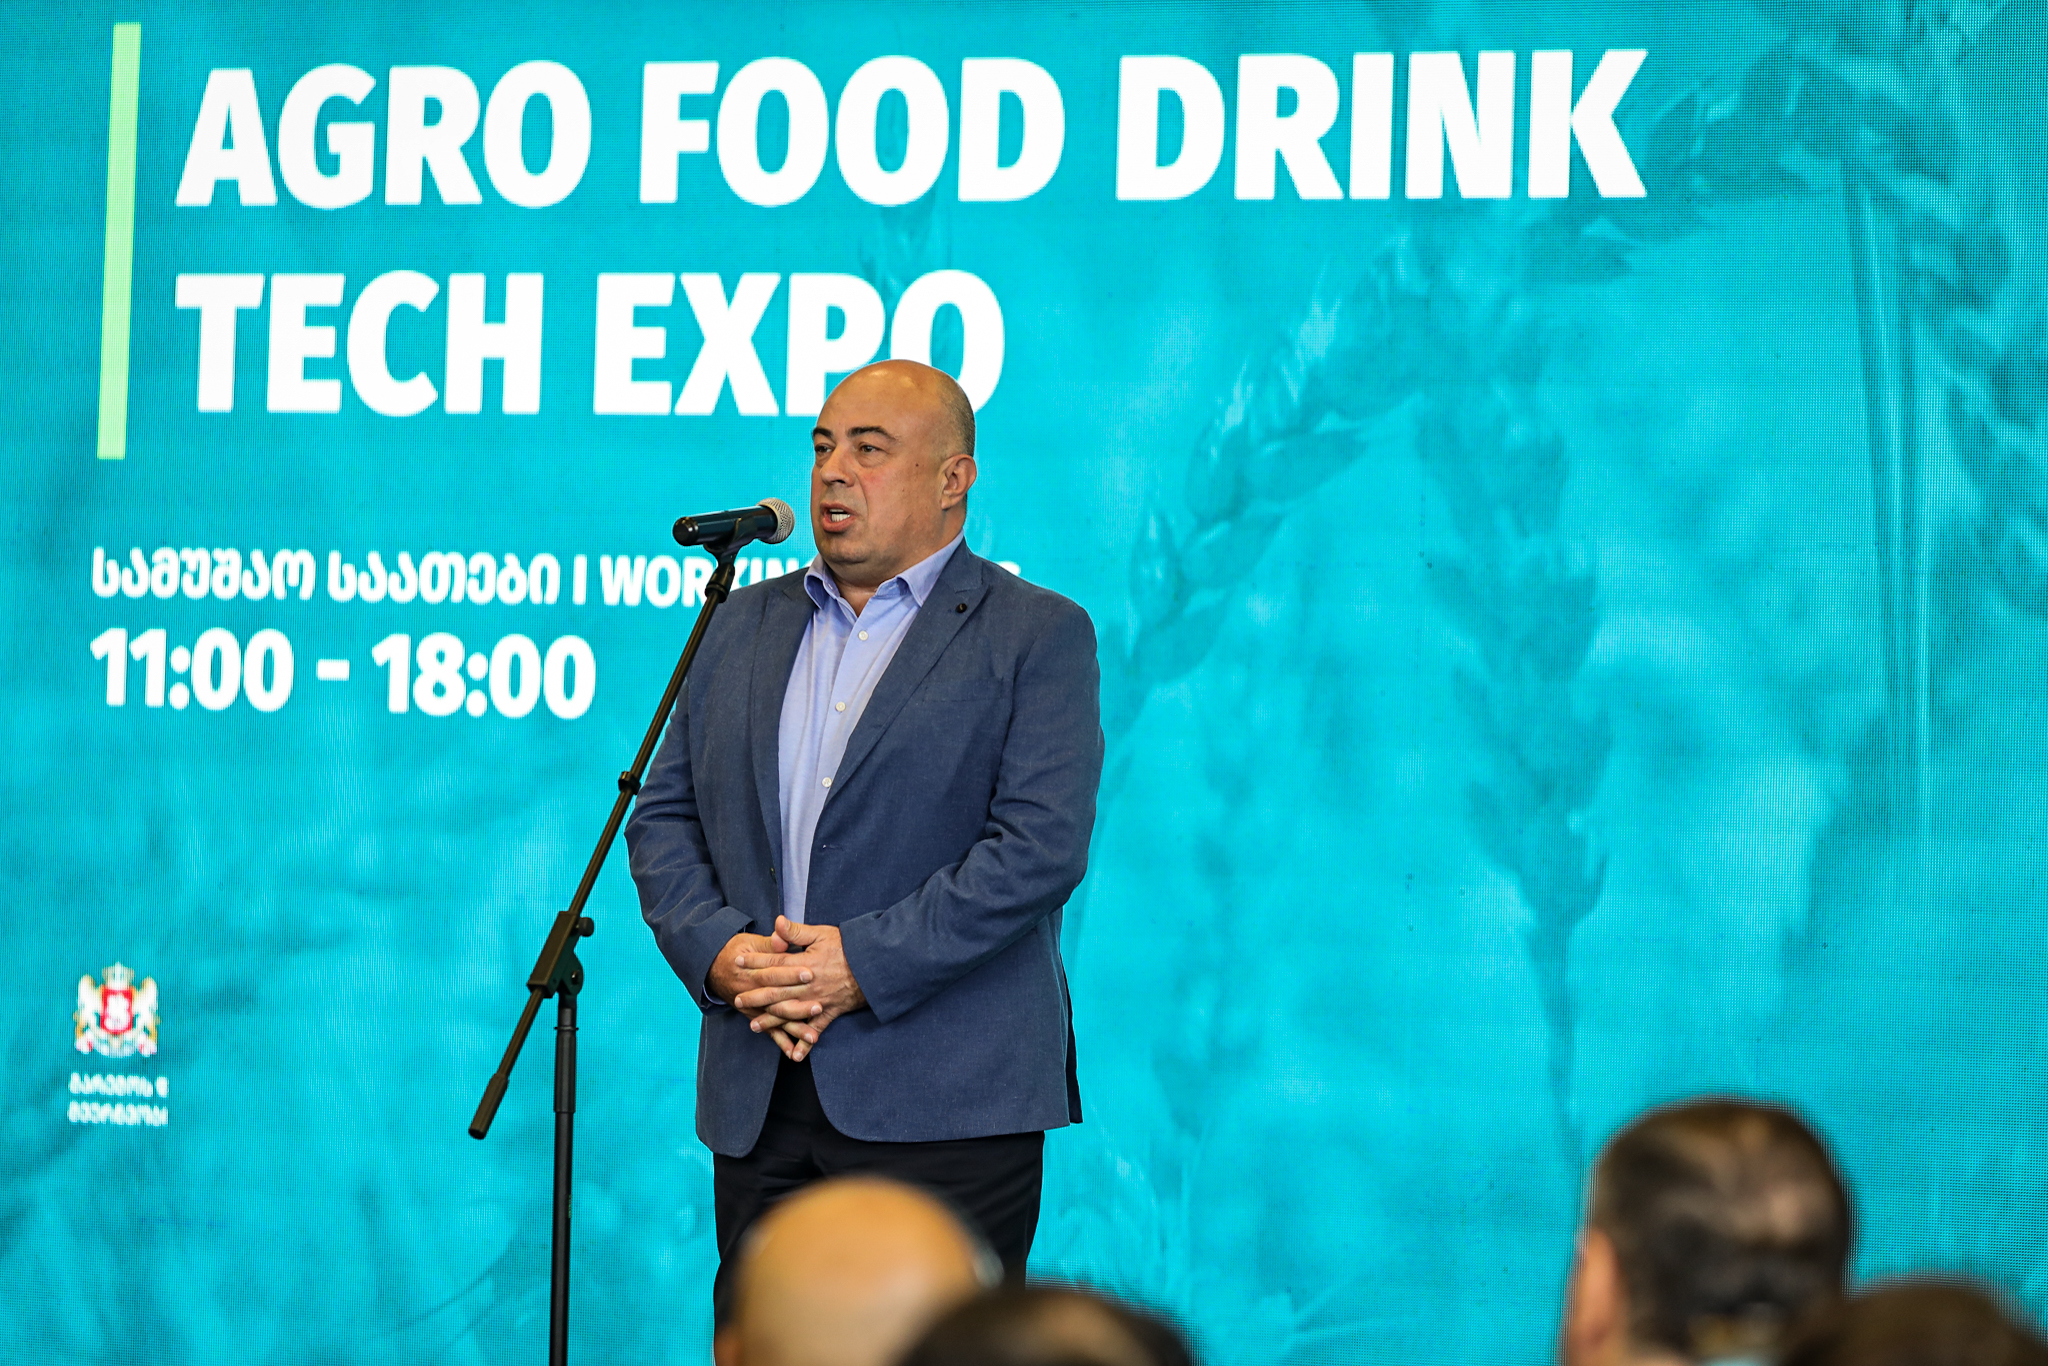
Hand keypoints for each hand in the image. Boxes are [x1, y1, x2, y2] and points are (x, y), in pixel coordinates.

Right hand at [707, 929, 815, 1060]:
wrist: (713, 967)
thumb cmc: (736, 951)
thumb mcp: (750, 941)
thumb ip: (770, 942)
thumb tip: (782, 936)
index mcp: (751, 971)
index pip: (773, 972)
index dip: (790, 973)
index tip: (810, 972)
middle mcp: (751, 993)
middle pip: (776, 1000)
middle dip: (798, 1005)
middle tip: (819, 1007)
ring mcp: (753, 1008)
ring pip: (776, 1020)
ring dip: (794, 1029)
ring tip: (813, 1036)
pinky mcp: (755, 1016)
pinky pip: (769, 1032)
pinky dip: (782, 1043)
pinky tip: (795, 1053)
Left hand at [732, 915, 865, 1061]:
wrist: (875, 967)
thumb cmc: (849, 947)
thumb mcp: (823, 934)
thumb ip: (797, 931)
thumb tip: (777, 922)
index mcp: (804, 964)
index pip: (773, 963)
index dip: (754, 962)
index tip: (738, 961)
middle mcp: (807, 986)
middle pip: (775, 992)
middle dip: (754, 996)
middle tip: (737, 1000)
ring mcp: (817, 1002)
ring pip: (789, 1014)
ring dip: (770, 1021)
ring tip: (754, 1026)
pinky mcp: (829, 1013)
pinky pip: (815, 1031)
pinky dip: (804, 1044)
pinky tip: (794, 1055)